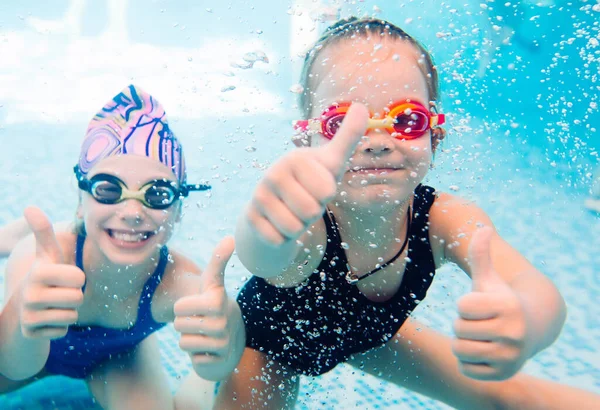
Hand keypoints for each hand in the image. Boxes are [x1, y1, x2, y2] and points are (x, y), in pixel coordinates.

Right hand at [19, 207, 84, 338]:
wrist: (25, 308)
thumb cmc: (46, 275)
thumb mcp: (47, 255)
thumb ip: (43, 232)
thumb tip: (30, 207)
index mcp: (37, 272)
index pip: (78, 277)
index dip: (76, 277)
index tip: (63, 276)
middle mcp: (29, 295)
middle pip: (78, 298)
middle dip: (74, 296)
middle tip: (60, 292)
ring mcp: (28, 317)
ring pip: (72, 316)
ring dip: (68, 311)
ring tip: (54, 305)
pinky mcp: (31, 334)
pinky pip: (64, 331)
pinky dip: (60, 326)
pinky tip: (48, 320)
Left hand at [174, 236, 239, 375]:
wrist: (232, 338)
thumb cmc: (215, 306)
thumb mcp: (213, 284)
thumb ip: (218, 261)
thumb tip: (231, 237)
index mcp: (217, 300)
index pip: (181, 305)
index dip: (182, 306)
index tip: (202, 304)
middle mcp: (222, 321)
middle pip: (177, 324)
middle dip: (183, 323)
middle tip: (199, 320)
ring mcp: (222, 342)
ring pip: (183, 341)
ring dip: (188, 338)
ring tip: (202, 333)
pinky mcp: (218, 360)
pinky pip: (191, 356)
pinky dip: (196, 353)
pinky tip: (207, 348)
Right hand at [246, 103, 368, 245]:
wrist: (277, 204)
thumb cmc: (311, 180)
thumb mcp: (331, 161)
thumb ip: (348, 135)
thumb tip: (362, 106)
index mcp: (295, 158)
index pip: (326, 192)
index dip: (326, 195)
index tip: (316, 186)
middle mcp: (272, 174)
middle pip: (310, 211)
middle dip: (312, 213)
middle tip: (304, 201)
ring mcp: (258, 196)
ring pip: (294, 228)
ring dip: (299, 227)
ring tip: (292, 212)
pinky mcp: (250, 218)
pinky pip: (278, 239)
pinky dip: (284, 238)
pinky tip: (278, 224)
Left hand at [452, 226, 533, 380]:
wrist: (531, 330)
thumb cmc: (500, 300)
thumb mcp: (490, 279)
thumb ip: (481, 255)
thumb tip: (481, 227)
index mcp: (507, 306)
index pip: (461, 307)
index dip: (465, 305)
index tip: (479, 306)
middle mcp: (513, 332)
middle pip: (458, 330)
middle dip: (462, 325)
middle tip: (478, 324)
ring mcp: (509, 355)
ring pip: (459, 350)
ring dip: (462, 343)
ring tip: (478, 337)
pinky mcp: (503, 374)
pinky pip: (465, 369)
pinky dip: (468, 362)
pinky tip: (482, 352)